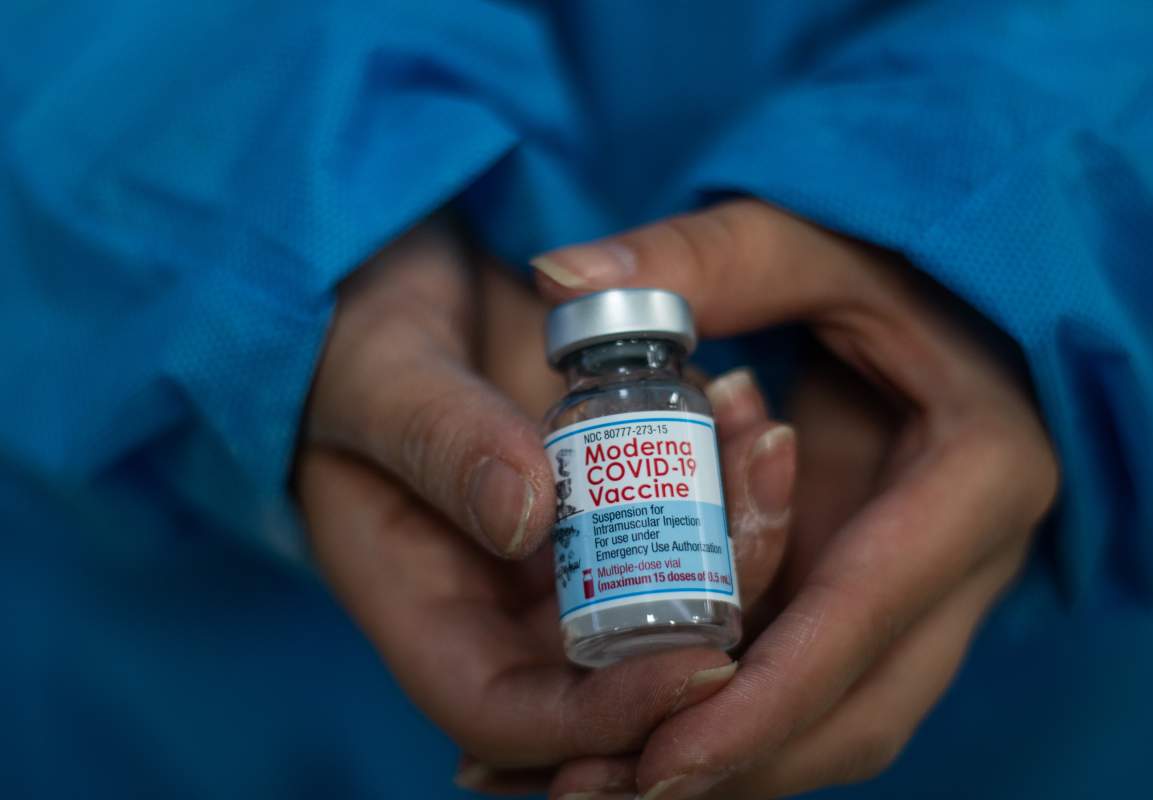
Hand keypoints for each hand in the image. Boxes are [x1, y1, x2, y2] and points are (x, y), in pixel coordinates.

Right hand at [294, 220, 797, 789]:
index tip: (699, 665)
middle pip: (615, 674)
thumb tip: (524, 518)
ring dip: (736, 536)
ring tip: (761, 434)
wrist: (405, 291)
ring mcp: (563, 563)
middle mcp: (503, 609)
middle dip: (706, 617)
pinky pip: (684, 526)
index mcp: (423, 611)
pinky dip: (726, 481)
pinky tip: (743, 407)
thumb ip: (440, 438)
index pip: (510, 716)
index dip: (603, 719)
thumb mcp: (380, 375)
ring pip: (669, 601)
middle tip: (761, 507)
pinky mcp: (609, 510)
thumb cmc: (360, 339)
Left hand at [532, 199, 1059, 798]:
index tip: (660, 761)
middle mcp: (965, 559)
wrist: (959, 302)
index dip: (766, 699)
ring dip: (731, 765)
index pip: (866, 614)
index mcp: (976, 476)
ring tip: (597, 787)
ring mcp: (927, 592)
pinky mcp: (881, 602)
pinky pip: (816, 687)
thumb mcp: (812, 244)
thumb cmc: (892, 263)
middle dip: (737, 762)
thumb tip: (557, 277)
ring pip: (841, 718)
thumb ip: (702, 260)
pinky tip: (639, 743)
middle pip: (861, 707)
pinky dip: (735, 726)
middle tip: (603, 791)